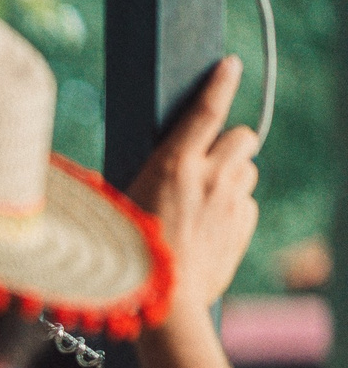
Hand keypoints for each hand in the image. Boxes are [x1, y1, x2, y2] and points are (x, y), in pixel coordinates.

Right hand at [128, 55, 260, 326]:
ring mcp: (232, 201)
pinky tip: (209, 226)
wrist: (165, 302)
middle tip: (210, 159)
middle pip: (243, 136)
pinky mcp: (244, 225)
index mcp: (174, 165)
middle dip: (231, 142)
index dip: (220, 83)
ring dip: (232, 175)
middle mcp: (210, 176)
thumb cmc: (128, 255)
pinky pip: (247, 203)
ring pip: (248, 169)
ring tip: (205, 199)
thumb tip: (118, 173)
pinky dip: (233, 207)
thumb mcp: (120, 208)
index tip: (230, 65)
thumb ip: (141, 179)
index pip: (206, 111)